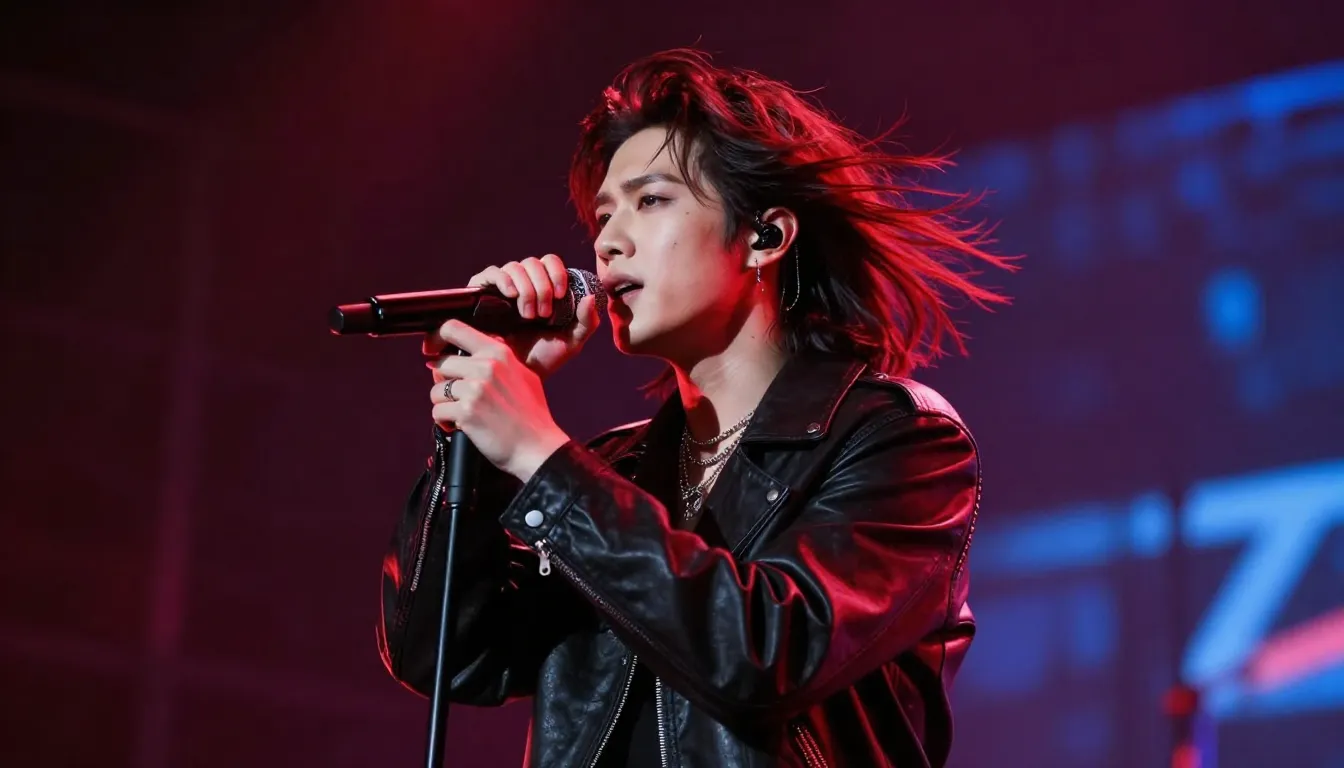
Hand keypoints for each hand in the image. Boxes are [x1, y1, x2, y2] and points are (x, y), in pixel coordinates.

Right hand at [423, 254, 600, 380]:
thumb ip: (587, 322)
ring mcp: (502, 287)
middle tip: (543, 314)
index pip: (550, 262)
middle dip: (542, 287)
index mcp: (544, 287)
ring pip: (514, 267)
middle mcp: (523, 283)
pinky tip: (511, 295)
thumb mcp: (572, 342)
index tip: (560, 295)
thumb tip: (590, 296)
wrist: (515, 375)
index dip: (557, 273)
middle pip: (532, 263)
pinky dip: (503, 279)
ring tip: (528, 316)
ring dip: (526, 289)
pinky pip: (491, 273)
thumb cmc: (543, 358)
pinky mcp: (481, 294)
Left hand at [428, 319, 571, 481]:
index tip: (433, 353)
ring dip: (444, 405)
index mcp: (498, 353)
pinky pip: (438, 412)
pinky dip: (445, 422)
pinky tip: (459, 426)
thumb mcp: (523, 375)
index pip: (454, 329)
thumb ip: (498, 360)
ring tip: (460, 414)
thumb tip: (468, 355)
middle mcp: (485, 367)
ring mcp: (475, 389)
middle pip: (440, 365)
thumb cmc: (532, 415)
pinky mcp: (466, 412)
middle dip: (444, 383)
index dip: (437, 340)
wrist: (537, 447)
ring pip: (436, 391)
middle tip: (458, 397)